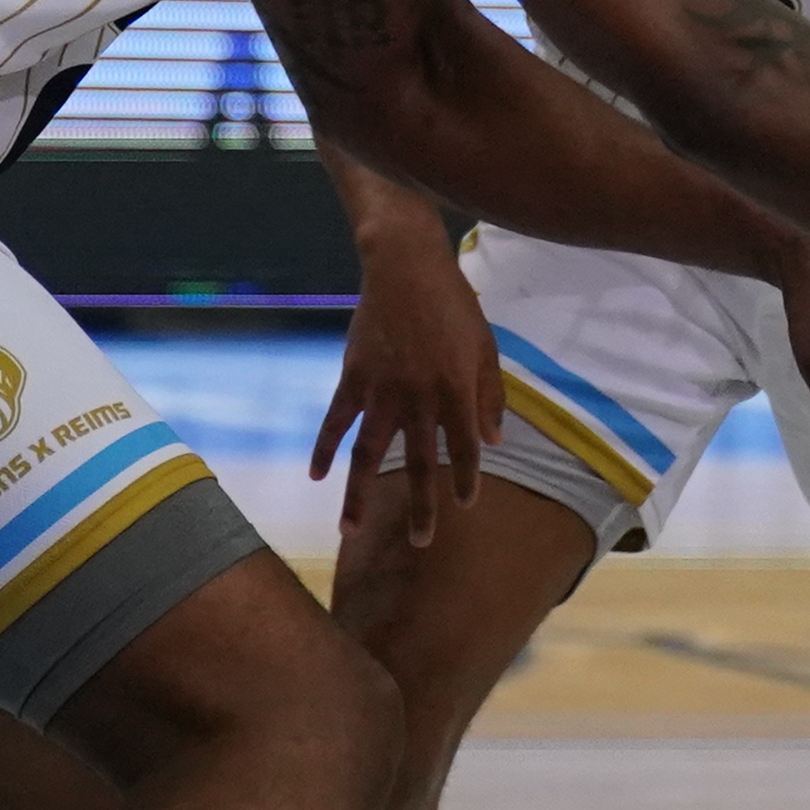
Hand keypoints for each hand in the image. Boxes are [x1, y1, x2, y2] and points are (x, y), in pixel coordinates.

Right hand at [307, 235, 502, 544]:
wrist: (406, 267)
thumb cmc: (454, 304)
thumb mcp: (485, 345)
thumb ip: (488, 394)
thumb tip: (494, 440)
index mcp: (456, 389)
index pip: (465, 446)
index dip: (467, 477)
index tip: (465, 504)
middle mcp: (419, 397)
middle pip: (419, 462)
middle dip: (422, 505)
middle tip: (420, 543)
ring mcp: (381, 390)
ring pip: (369, 454)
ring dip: (360, 494)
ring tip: (351, 529)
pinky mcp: (352, 378)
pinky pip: (335, 422)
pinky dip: (323, 448)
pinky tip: (315, 476)